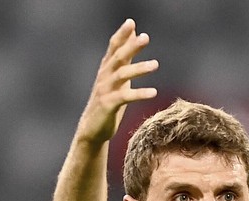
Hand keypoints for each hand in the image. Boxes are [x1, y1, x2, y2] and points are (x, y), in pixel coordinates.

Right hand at [78, 19, 157, 143]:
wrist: (92, 129)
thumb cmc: (108, 102)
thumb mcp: (117, 79)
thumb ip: (125, 59)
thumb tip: (134, 36)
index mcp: (106, 69)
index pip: (113, 47)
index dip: (121, 35)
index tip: (131, 22)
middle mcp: (104, 77)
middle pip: (118, 57)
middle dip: (131, 46)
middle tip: (145, 38)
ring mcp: (105, 90)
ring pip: (122, 75)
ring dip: (139, 68)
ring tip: (155, 64)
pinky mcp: (108, 105)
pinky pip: (125, 97)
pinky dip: (140, 93)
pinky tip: (153, 92)